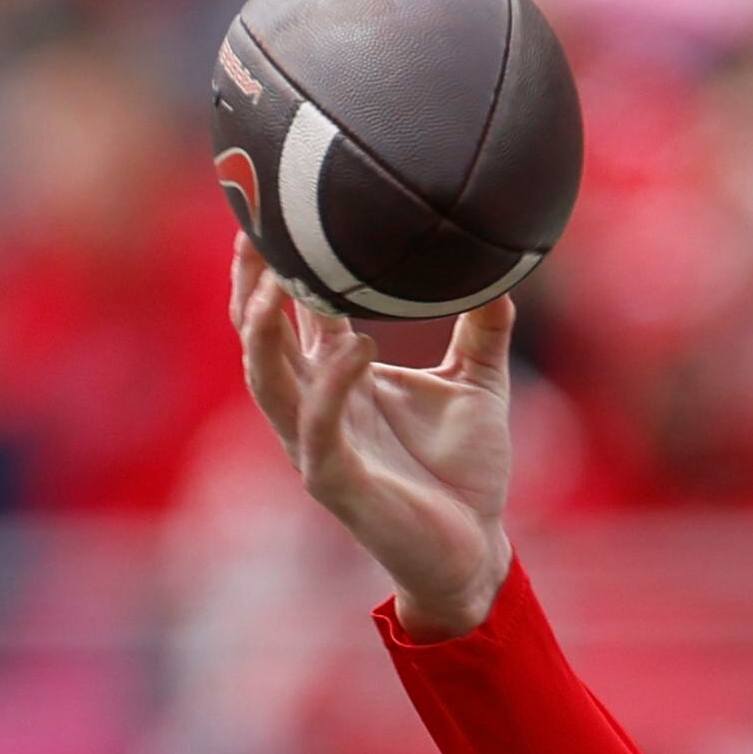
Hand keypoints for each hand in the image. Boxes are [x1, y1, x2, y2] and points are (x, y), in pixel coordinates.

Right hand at [233, 237, 517, 639]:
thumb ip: (485, 326)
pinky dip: (331, 388)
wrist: (476, 549)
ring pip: (268, 381)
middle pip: (258, 337)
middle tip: (254, 226)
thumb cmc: (465, 471)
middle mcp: (316, 408)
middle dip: (248, 285)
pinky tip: (354, 346)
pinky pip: (319, 431)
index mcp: (337, 379)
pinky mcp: (337, 485)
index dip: (272, 264)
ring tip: (279, 280)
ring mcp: (318, 447)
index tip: (268, 204)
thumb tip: (504, 260)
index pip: (289, 312)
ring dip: (265, 331)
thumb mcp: (480, 383)